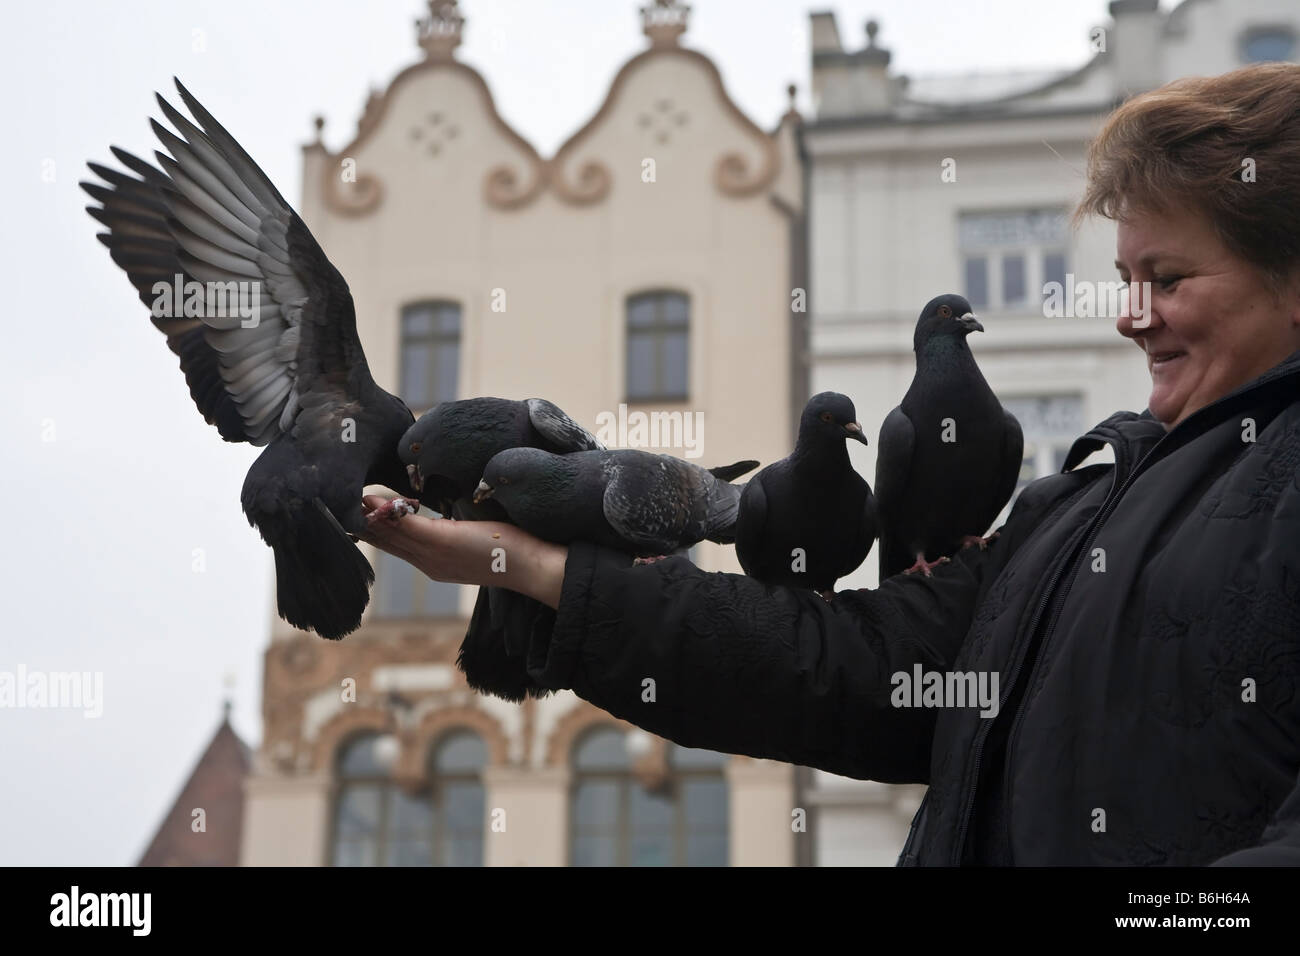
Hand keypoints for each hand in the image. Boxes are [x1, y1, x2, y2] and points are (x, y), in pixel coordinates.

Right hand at [358, 495, 566, 607]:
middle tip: (329, 505)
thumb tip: (441, 516)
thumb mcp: (473, 538)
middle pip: (382, 542)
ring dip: (365, 518)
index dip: (367, 528)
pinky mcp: (445, 543)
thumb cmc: (510, 548)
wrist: (535, 566)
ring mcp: (435, 555)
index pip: (391, 543)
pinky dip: (387, 515)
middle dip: (357, 524)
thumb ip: (451, 530)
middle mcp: (428, 562)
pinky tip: (370, 502)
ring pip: (390, 536)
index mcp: (433, 560)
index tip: (346, 511)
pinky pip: (409, 528)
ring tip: (341, 500)